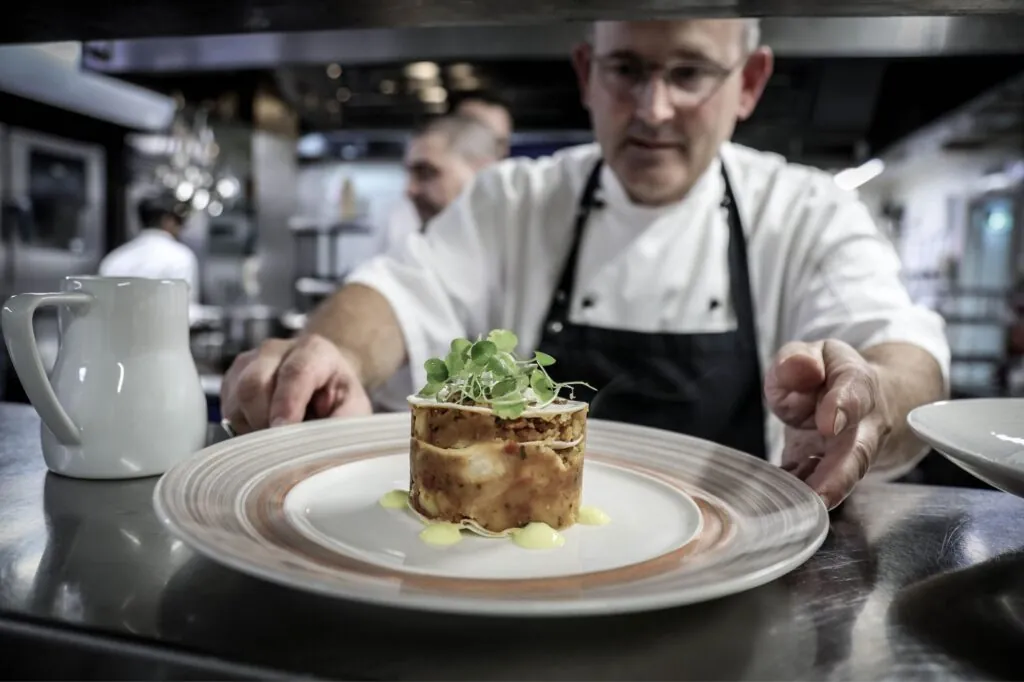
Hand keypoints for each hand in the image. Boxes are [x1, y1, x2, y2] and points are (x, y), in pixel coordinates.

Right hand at [220, 334, 371, 434]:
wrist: (323, 381)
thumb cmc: (338, 397)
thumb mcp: (354, 409)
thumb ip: (341, 425)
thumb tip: (320, 451)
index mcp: (314, 351)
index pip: (295, 373)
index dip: (287, 405)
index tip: (284, 432)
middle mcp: (277, 350)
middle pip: (254, 383)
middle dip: (263, 420)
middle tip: (280, 445)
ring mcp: (250, 362)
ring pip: (236, 399)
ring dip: (253, 427)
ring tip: (278, 437)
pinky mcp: (232, 380)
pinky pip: (227, 409)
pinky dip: (243, 428)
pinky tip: (265, 430)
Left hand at [764, 339, 892, 509]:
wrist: (852, 397)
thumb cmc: (828, 373)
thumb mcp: (812, 353)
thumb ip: (799, 359)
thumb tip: (798, 368)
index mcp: (858, 383)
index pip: (855, 392)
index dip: (843, 407)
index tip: (829, 422)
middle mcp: (862, 424)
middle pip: (857, 453)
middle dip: (840, 476)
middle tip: (820, 495)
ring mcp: (848, 453)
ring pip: (841, 479)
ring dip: (819, 496)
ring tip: (796, 510)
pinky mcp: (829, 473)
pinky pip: (817, 488)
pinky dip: (800, 498)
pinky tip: (782, 505)